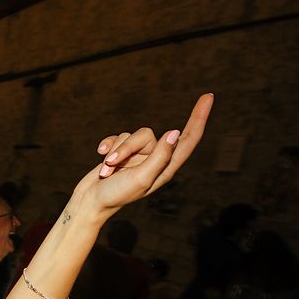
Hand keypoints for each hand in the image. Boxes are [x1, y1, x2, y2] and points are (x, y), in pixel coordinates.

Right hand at [71, 94, 213, 220]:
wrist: (90, 202)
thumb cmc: (117, 194)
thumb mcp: (142, 178)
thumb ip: (159, 156)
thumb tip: (174, 133)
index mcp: (166, 167)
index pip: (189, 139)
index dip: (199, 118)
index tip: (208, 96)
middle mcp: (154, 159)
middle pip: (147, 135)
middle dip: (127, 147)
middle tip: (112, 163)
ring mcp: (138, 155)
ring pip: (130, 135)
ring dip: (114, 151)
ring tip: (106, 171)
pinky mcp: (121, 152)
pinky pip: (117, 137)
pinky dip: (107, 146)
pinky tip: (100, 158)